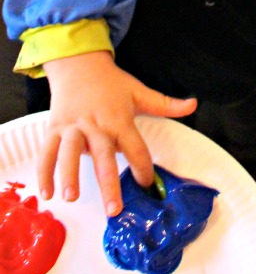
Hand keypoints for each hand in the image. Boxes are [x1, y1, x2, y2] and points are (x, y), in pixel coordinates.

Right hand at [40, 51, 196, 215]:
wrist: (79, 64)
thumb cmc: (111, 83)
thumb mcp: (140, 92)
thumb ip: (166, 104)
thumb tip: (193, 104)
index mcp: (119, 120)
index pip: (135, 147)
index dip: (142, 166)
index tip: (147, 184)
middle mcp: (96, 125)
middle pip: (103, 156)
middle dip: (108, 183)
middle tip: (113, 209)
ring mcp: (73, 127)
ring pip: (70, 153)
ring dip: (69, 175)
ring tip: (71, 197)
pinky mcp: (55, 128)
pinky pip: (47, 152)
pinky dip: (44, 172)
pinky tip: (46, 194)